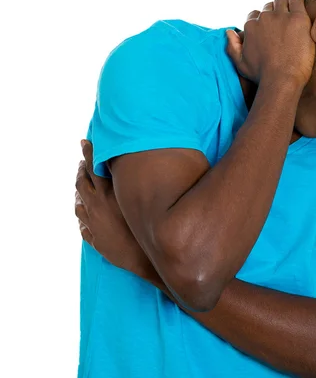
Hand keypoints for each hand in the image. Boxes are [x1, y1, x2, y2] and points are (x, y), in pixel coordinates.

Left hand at [75, 140, 150, 275]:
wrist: (147, 257)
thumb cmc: (152, 225)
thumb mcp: (145, 197)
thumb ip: (141, 179)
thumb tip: (144, 164)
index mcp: (108, 194)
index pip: (94, 167)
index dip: (89, 153)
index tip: (84, 142)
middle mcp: (97, 207)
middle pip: (82, 183)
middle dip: (82, 171)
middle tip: (82, 163)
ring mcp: (94, 224)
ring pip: (80, 204)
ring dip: (80, 193)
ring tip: (82, 187)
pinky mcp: (96, 239)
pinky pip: (83, 224)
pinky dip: (83, 215)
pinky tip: (85, 214)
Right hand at [226, 0, 314, 88]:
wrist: (282, 80)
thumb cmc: (262, 76)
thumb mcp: (241, 64)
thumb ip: (232, 47)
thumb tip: (229, 31)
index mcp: (251, 26)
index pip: (255, 15)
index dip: (263, 22)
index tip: (272, 30)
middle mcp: (264, 18)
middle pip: (269, 7)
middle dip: (275, 14)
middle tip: (284, 26)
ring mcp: (281, 16)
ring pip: (282, 1)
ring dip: (286, 7)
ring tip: (293, 19)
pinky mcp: (298, 18)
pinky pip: (297, 0)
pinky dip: (298, 3)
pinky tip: (301, 14)